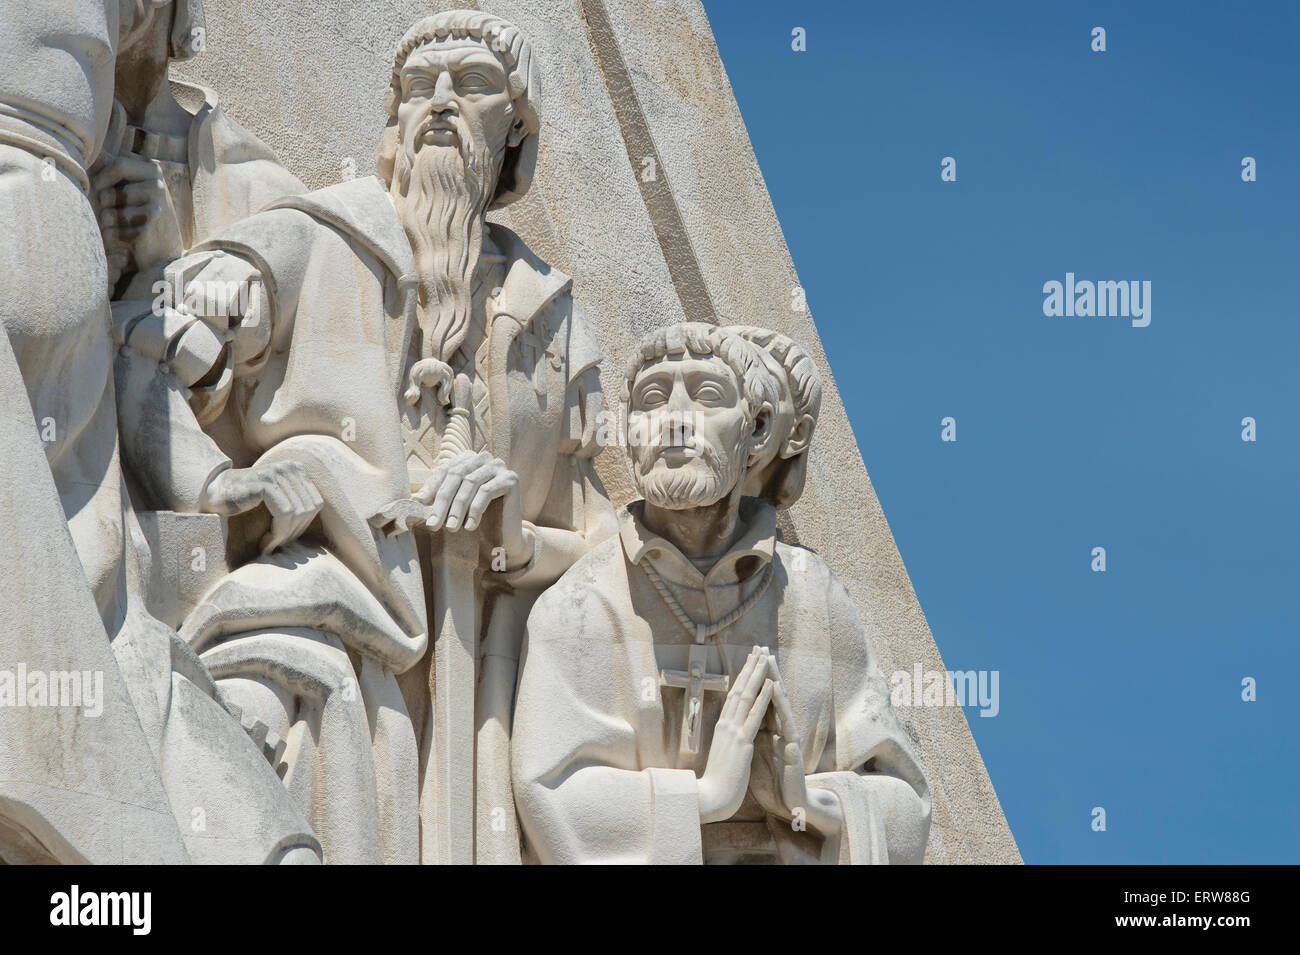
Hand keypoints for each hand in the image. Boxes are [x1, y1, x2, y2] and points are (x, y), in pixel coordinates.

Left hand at [93, 153, 184, 288]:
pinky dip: (114, 237)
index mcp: (153, 170)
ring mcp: (156, 209)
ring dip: (108, 223)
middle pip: (110, 193)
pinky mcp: (150, 230)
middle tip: (113, 210)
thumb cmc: (139, 210)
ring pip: (109, 215)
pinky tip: (126, 238)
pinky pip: (114, 232)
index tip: (99, 189)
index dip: (101, 178)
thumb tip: (86, 149)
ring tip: (121, 225)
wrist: (165, 247)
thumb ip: (110, 166)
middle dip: (104, 205)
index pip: (118, 164)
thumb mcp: (130, 183)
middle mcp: (158, 187)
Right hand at [202, 462, 323, 554]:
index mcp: (298, 471)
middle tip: (274, 545)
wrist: (215, 497)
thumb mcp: (279, 508)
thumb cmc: (247, 507)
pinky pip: (285, 514)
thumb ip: (299, 511)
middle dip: (293, 533)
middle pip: (309, 510)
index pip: (316, 504)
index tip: (282, 539)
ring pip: (298, 514)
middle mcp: (291, 468)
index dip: (301, 526)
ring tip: (267, 545)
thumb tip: (325, 538)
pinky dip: (277, 533)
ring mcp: (279, 472)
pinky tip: (264, 543)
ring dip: (283, 536)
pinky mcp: (267, 482)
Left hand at [414, 450, 527, 564]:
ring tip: (451, 528)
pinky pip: (487, 491)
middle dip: (443, 502)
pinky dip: (475, 510)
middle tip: (433, 524)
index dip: (432, 487)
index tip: (421, 504)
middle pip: (457, 476)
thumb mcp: (453, 506)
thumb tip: (415, 498)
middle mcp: (484, 458)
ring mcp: (499, 466)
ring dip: (457, 508)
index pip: (446, 470)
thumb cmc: (476, 519)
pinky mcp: (511, 478)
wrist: (505, 536)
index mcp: (468, 459)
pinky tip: (470, 527)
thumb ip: (438, 497)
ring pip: (470, 483)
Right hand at [697, 646, 773, 824]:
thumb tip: (728, 732)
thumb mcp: (722, 755)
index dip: (742, 678)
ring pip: (747, 696)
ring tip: (765, 657)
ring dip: (757, 675)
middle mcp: (726, 725)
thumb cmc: (716, 782)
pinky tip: (771, 684)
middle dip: (750, 668)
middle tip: (758, 649)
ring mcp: (734, 732)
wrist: (710, 798)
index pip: (734, 697)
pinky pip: (755, 716)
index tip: (750, 662)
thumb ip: (726, 741)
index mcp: (722, 728)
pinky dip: (764, 698)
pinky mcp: (742, 742)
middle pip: (739, 689)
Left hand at [750, 655, 841, 836]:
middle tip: (760, 648)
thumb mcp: (755, 755)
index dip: (753, 680)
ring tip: (768, 659)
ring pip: (780, 703)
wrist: (789, 805)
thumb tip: (738, 722)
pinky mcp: (792, 746)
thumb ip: (751, 736)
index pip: (760, 699)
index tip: (746, 658)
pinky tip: (774, 688)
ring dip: (774, 679)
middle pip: (770, 695)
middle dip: (765, 671)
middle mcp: (778, 728)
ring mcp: (786, 735)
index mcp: (767, 730)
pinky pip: (785, 721)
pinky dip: (779, 703)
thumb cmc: (773, 781)